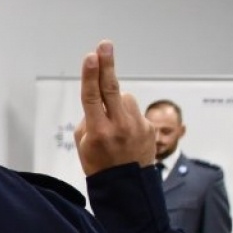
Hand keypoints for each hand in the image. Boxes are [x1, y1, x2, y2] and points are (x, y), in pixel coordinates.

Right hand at [75, 39, 154, 176]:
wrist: (126, 187)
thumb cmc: (99, 165)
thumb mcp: (83, 146)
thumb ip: (89, 120)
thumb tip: (100, 102)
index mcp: (97, 132)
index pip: (92, 97)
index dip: (90, 75)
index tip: (91, 57)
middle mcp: (118, 127)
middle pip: (111, 88)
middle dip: (107, 65)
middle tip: (104, 45)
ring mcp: (137, 127)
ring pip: (124, 99)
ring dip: (117, 104)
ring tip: (115, 125)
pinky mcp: (150, 128)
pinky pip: (135, 112)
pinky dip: (128, 118)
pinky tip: (127, 135)